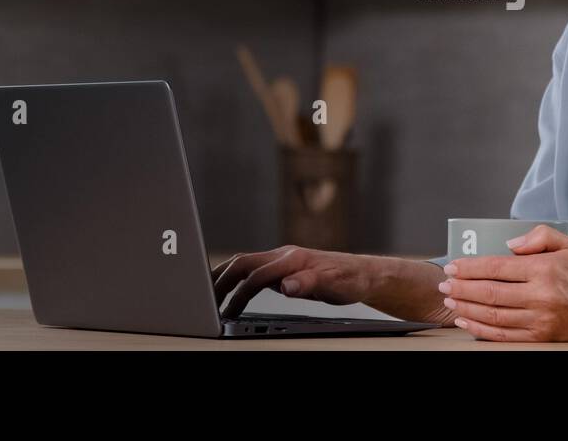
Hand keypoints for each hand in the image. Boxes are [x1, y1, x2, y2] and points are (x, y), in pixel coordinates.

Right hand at [211, 245, 373, 319]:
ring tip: (209, 298)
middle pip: (242, 263)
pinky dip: (238, 281)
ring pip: (245, 265)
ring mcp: (283, 261)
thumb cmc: (351, 279)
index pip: (256, 275)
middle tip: (202, 301)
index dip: (239, 293)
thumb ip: (309, 282)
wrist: (364, 273)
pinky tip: (233, 295)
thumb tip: (286, 285)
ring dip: (224, 279)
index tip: (225, 312)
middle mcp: (285, 256)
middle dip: (219, 280)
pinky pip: (254, 272)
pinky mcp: (284, 268)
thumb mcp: (334, 284)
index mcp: (293, 259)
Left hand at [438, 225, 567, 340]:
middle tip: (444, 285)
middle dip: (460, 288)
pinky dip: (480, 329)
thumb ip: (539, 236)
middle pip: (488, 293)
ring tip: (450, 302)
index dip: (469, 268)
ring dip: (465, 309)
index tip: (453, 266)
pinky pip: (503, 336)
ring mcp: (539, 320)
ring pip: (491, 316)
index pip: (496, 267)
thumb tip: (509, 244)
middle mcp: (540, 296)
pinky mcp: (541, 337)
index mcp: (544, 269)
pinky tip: (467, 322)